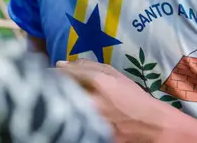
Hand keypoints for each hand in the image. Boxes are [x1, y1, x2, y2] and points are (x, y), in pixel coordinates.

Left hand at [56, 60, 184, 142]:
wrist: (150, 124)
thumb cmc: (132, 97)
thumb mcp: (114, 75)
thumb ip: (88, 66)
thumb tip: (63, 63)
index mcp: (99, 82)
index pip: (66, 74)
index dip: (53, 73)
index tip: (45, 72)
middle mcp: (93, 101)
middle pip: (61, 91)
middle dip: (52, 87)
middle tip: (48, 85)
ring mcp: (92, 120)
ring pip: (65, 107)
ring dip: (60, 101)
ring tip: (58, 99)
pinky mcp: (92, 133)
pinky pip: (74, 121)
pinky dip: (70, 115)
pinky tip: (70, 113)